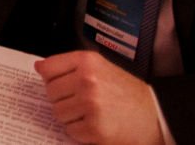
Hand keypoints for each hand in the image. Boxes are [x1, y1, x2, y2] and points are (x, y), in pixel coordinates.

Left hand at [35, 51, 164, 144]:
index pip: (48, 68)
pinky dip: (80, 132)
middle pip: (50, 92)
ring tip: (90, 113)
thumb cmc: (126, 92)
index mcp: (87, 61)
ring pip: (58, 113)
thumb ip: (69, 65)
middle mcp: (87, 80)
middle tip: (82, 101)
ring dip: (70, 117)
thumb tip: (39, 67)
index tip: (60, 83)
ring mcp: (90, 105)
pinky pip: (70, 131)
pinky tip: (96, 125)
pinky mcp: (95, 128)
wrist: (155, 116)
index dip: (51, 78)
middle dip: (62, 99)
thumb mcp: (100, 67)